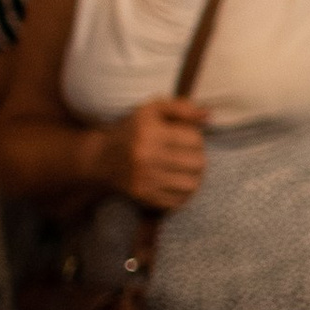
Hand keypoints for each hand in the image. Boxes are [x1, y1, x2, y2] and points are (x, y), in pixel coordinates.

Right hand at [107, 95, 209, 211]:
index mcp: (150, 132)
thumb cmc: (132, 130)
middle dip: (198, 158)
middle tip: (189, 156)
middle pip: (197, 164)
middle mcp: (146, 156)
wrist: (101, 159)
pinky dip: (182, 195)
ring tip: (186, 171)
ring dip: (194, 178)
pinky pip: (177, 202)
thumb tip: (208, 114)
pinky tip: (176, 184)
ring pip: (191, 185)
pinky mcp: (142, 196)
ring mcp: (144, 178)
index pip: (195, 140)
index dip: (197, 138)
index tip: (187, 139)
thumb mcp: (152, 110)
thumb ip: (181, 108)